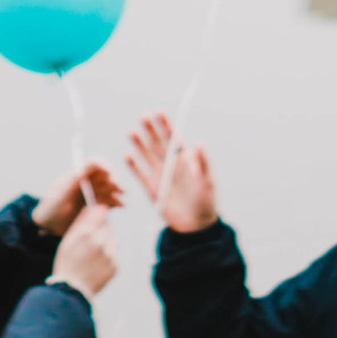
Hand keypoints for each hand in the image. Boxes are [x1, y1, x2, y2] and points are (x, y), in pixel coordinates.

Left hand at [33, 158, 122, 239]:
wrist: (48, 229)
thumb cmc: (49, 210)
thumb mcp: (59, 195)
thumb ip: (72, 181)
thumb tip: (83, 169)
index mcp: (77, 174)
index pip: (94, 163)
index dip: (104, 166)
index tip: (110, 174)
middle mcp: (87, 181)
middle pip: (106, 174)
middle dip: (115, 179)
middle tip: (120, 188)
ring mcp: (93, 193)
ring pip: (110, 187)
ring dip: (117, 191)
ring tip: (121, 200)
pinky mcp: (97, 205)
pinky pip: (110, 200)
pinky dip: (116, 201)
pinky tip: (120, 205)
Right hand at [53, 205, 117, 298]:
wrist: (72, 290)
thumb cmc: (67, 264)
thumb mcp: (68, 240)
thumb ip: (81, 222)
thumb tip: (90, 208)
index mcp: (86, 233)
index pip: (101, 212)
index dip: (99, 213)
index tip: (98, 215)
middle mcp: (100, 242)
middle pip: (108, 225)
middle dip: (102, 228)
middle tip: (91, 239)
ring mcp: (109, 254)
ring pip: (112, 239)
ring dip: (106, 241)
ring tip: (92, 253)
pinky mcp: (115, 265)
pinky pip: (114, 254)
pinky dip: (108, 255)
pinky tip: (96, 263)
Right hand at [125, 110, 217, 233]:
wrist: (195, 226)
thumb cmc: (206, 201)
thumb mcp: (208, 181)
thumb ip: (203, 162)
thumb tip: (199, 142)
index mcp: (185, 160)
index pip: (174, 138)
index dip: (167, 125)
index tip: (159, 112)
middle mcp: (171, 165)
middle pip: (158, 143)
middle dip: (151, 130)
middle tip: (144, 116)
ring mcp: (160, 176)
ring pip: (147, 156)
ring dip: (140, 144)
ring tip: (132, 131)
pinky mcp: (152, 189)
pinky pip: (140, 174)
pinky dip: (134, 165)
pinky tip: (128, 155)